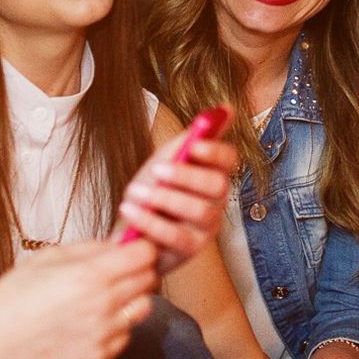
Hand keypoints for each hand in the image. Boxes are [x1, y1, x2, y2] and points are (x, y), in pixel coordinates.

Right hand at [0, 240, 158, 358]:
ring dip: (131, 298)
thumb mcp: (48, 257)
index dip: (140, 248)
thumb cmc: (13, 295)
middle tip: (118, 269)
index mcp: (90, 274)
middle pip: (148, 279)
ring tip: (105, 296)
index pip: (144, 255)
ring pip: (142, 308)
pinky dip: (117, 325)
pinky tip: (92, 320)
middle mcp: (103, 304)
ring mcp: (103, 333)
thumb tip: (121, 242)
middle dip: (138, 270)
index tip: (130, 249)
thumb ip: (90, 248)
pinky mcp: (98, 356)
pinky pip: (125, 334)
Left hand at [114, 131, 235, 273]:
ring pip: (198, 211)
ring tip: (135, 191)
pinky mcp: (189, 251)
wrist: (129, 232)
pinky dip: (150, 221)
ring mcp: (206, 229)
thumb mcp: (167, 160)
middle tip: (158, 169)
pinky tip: (129, 210)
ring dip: (164, 198)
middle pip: (217, 186)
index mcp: (213, 175)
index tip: (193, 145)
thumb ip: (191, 137)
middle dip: (187, 175)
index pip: (229, 160)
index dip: (214, 152)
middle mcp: (216, 203)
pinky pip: (176, 237)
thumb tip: (224, 107)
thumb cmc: (153, 193)